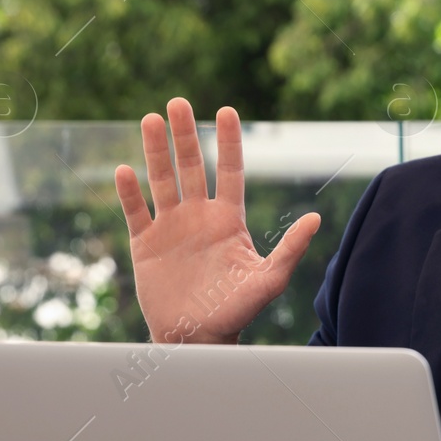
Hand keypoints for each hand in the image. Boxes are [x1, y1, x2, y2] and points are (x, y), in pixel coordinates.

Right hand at [114, 97, 320, 344]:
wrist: (198, 337)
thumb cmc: (237, 311)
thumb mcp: (269, 279)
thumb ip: (290, 248)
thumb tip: (316, 219)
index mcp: (228, 219)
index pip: (229, 171)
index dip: (228, 141)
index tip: (226, 110)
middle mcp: (198, 216)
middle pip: (190, 166)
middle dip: (184, 135)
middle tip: (177, 102)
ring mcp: (170, 227)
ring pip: (161, 180)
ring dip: (155, 150)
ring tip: (150, 119)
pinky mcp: (145, 244)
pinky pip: (135, 211)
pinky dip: (129, 192)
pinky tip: (124, 170)